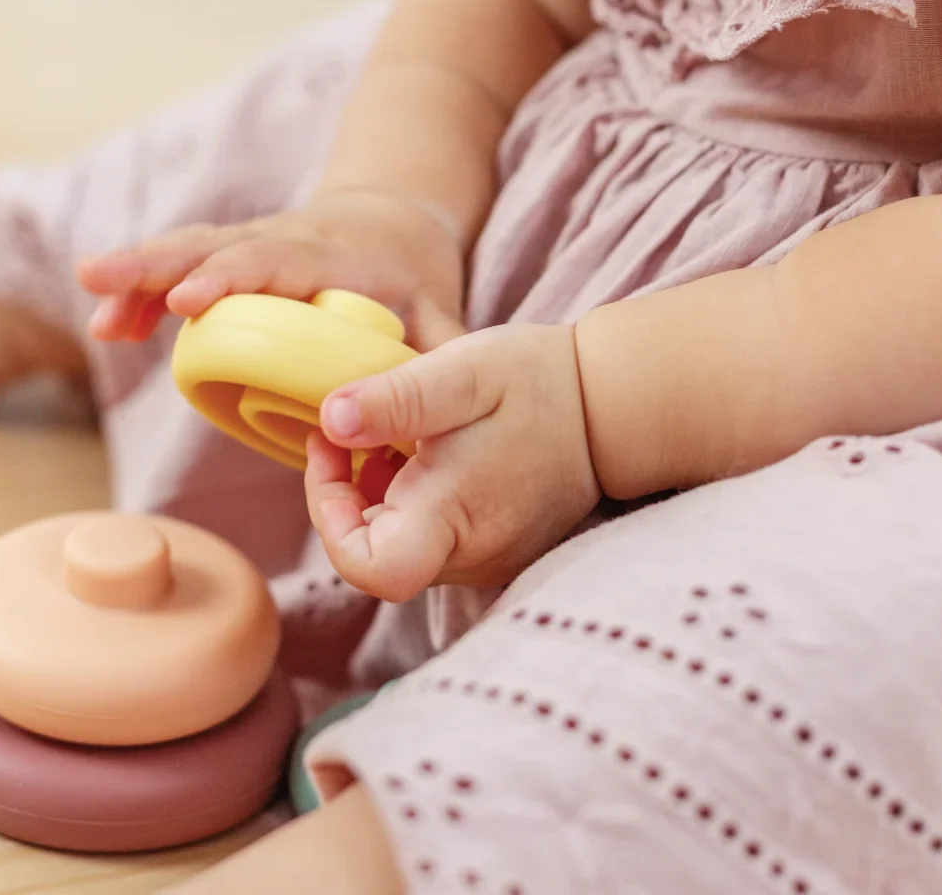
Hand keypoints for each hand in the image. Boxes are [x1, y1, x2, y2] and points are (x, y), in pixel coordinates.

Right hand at [74, 191, 466, 350]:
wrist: (397, 219)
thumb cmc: (417, 276)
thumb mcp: (444, 313)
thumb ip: (443, 357)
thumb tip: (440, 412)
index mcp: (335, 256)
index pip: (278, 262)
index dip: (232, 280)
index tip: (188, 302)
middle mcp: (285, 240)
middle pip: (214, 246)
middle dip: (155, 265)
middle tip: (98, 280)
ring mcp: (252, 245)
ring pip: (188, 251)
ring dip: (137, 278)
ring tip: (94, 308)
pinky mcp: (229, 258)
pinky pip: (180, 268)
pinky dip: (143, 294)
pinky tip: (107, 321)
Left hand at [304, 323, 599, 602]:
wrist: (612, 407)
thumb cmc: (539, 383)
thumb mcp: (463, 373)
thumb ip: (396, 398)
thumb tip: (331, 419)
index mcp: (453, 518)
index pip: (368, 567)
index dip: (330, 519)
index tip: (334, 453)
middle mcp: (469, 557)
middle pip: (372, 553)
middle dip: (345, 492)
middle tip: (353, 426)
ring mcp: (483, 560)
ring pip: (397, 545)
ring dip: (375, 493)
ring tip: (394, 433)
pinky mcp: (493, 551)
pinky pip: (428, 538)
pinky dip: (407, 499)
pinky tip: (422, 450)